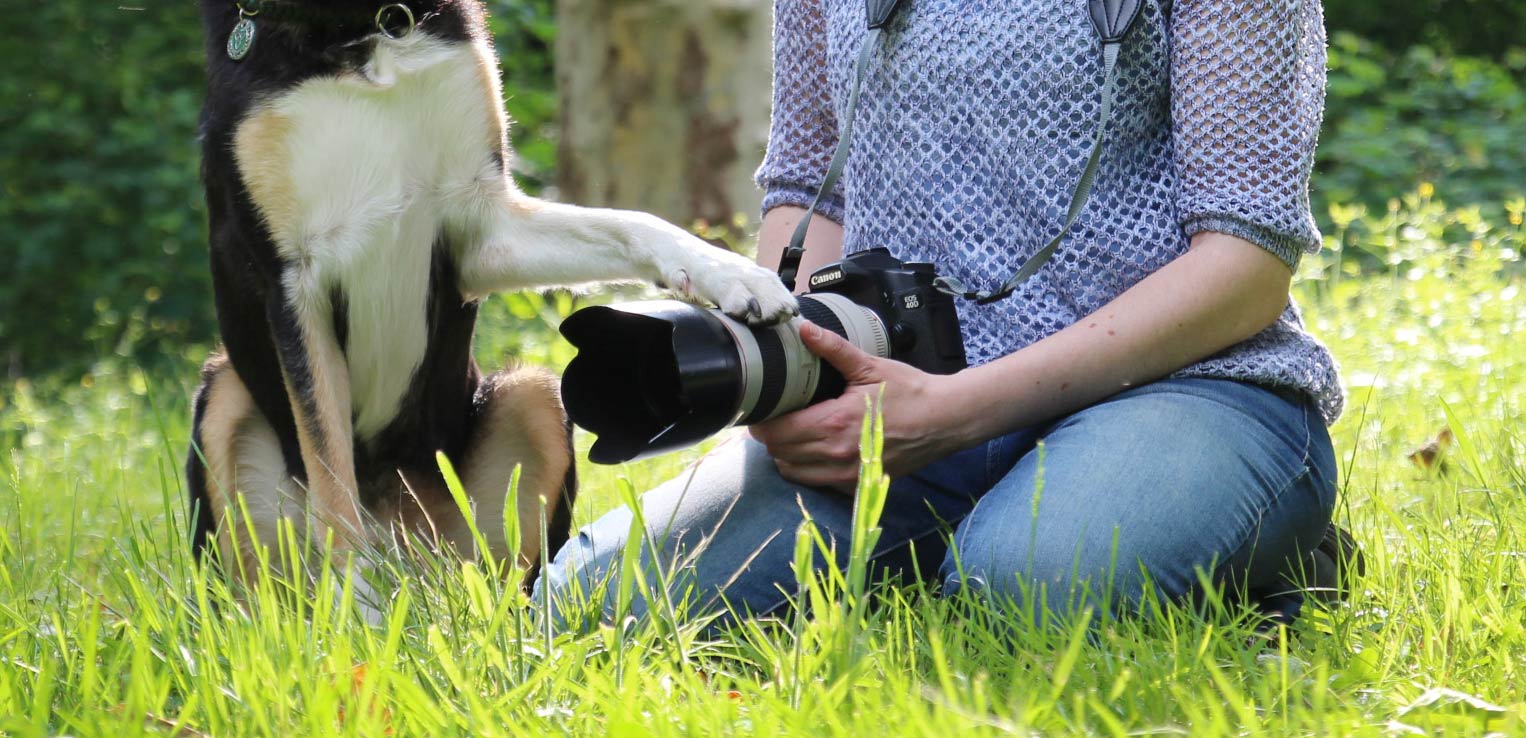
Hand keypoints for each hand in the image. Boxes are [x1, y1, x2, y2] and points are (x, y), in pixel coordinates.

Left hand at [749, 321, 971, 492]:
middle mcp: (836, 454)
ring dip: (784, 454)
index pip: (777, 432)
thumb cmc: (910, 392)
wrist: (945, 420)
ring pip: (792, 472)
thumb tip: (804, 329)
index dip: (760, 421)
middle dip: (770, 435)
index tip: (760, 408)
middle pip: (778, 453)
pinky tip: (812, 448)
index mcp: (834, 424)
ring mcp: (846, 474)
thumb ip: (832, 348)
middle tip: (773, 416)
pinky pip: (815, 482)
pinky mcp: (856, 484)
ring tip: (790, 432)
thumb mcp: (870, 366)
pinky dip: (805, 468)